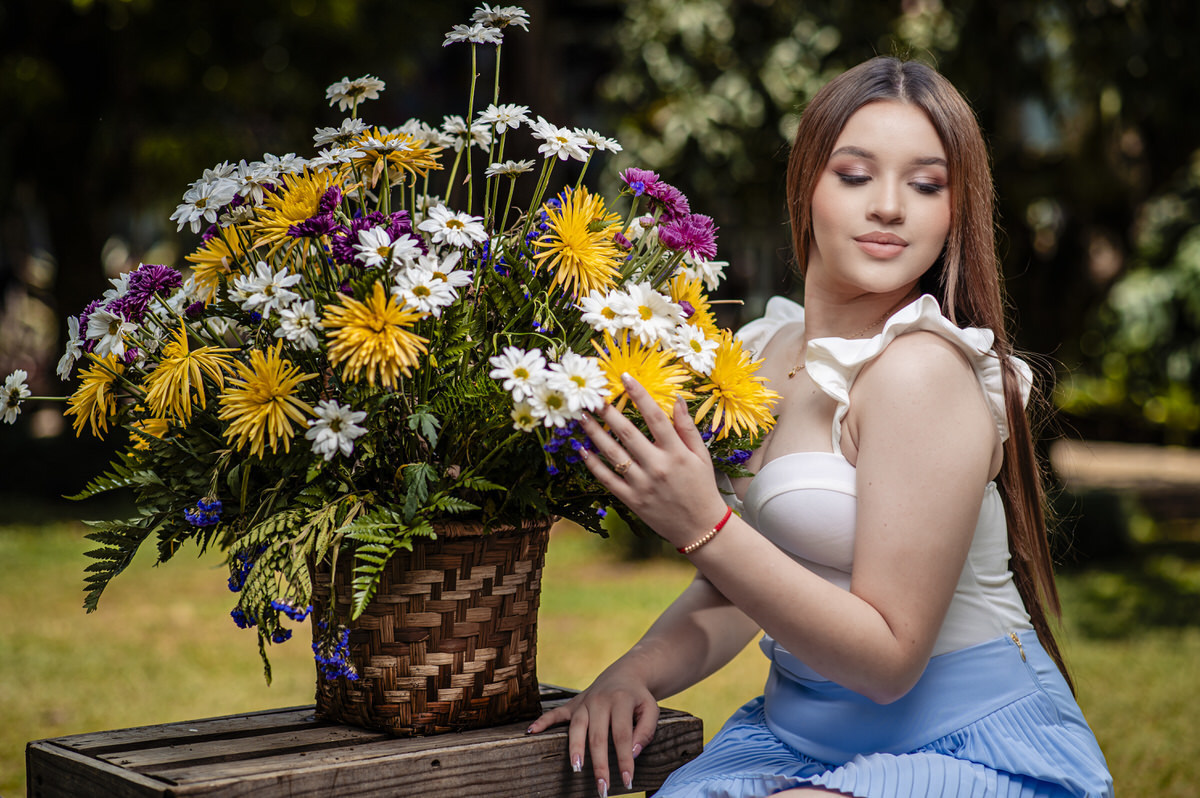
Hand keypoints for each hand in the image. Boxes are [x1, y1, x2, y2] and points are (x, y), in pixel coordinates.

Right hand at [526, 668, 659, 795]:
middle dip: (599, 764)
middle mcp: (600, 701)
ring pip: (576, 727)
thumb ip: (646, 731)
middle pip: (597, 736)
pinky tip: (532, 731)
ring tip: (575, 768)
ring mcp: (584, 702)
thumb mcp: (651, 709)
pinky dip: (543, 721)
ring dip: (575, 748)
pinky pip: (556, 712)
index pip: (622, 735)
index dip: (625, 759)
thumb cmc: (638, 698)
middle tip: (602, 788)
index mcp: (621, 701)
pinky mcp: (573, 704)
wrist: (626, 674)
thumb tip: (633, 753)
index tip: (628, 780)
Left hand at [579, 373, 728, 549]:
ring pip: (613, 454)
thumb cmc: (702, 488)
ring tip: (582, 417)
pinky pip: (607, 479)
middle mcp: (657, 466)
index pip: (655, 416)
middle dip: (608, 412)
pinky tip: (582, 449)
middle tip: (593, 396)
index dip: (639, 394)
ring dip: (594, 433)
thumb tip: (677, 399)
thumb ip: (687, 427)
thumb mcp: (701, 456)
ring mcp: (642, 484)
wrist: (701, 528)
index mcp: (676, 452)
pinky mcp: (632, 500)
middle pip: (627, 432)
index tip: (625, 377)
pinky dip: (593, 464)